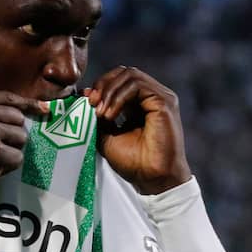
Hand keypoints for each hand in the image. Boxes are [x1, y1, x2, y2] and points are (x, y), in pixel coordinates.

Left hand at [86, 66, 190, 193]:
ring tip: (101, 113)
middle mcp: (152, 97)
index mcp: (140, 103)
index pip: (119, 79)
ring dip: (109, 91)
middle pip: (124, 72)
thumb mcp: (107, 136)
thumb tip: (87, 96)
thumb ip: (98, 116)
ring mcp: (160, 97)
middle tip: (91, 103)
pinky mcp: (164, 102)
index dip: (101, 85)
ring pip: (130, 75)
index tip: (86, 102)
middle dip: (103, 84)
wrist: (153, 179)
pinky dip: (119, 97)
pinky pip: (137, 86)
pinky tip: (111, 114)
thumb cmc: (134, 163)